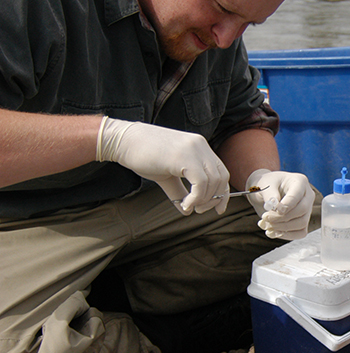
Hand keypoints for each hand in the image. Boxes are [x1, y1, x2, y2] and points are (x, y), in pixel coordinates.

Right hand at [97, 116, 229, 214]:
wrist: (123, 141)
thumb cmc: (143, 156)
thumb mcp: (167, 176)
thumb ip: (180, 192)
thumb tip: (188, 211)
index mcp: (200, 147)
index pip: (222, 172)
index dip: (223, 193)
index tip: (218, 209)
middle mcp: (201, 145)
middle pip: (221, 177)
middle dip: (214, 198)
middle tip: (199, 210)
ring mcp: (193, 149)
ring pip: (213, 181)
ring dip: (204, 200)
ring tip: (189, 206)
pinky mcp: (184, 156)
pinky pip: (201, 182)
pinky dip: (196, 197)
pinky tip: (186, 204)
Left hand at [245, 169, 314, 239]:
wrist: (265, 191)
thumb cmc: (267, 184)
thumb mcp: (264, 184)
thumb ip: (269, 195)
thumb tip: (273, 206)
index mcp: (300, 182)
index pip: (297, 195)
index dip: (287, 205)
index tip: (274, 209)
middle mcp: (307, 195)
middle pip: (302, 210)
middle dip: (283, 217)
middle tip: (266, 217)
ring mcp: (307, 209)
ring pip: (302, 223)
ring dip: (283, 228)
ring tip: (267, 225)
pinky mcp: (303, 221)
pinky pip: (301, 232)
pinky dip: (287, 235)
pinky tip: (273, 233)